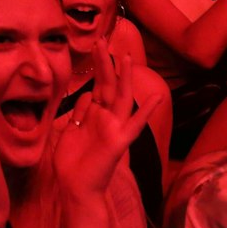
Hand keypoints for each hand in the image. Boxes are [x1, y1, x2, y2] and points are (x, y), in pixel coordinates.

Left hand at [53, 49, 142, 201]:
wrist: (75, 188)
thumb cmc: (71, 163)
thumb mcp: (70, 131)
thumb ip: (79, 112)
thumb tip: (87, 94)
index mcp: (94, 115)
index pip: (97, 85)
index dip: (97, 66)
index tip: (95, 45)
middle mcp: (106, 118)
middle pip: (108, 85)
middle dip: (106, 63)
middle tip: (102, 40)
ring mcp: (114, 128)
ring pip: (121, 98)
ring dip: (124, 77)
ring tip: (126, 57)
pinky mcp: (119, 141)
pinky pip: (134, 124)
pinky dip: (145, 111)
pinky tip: (156, 97)